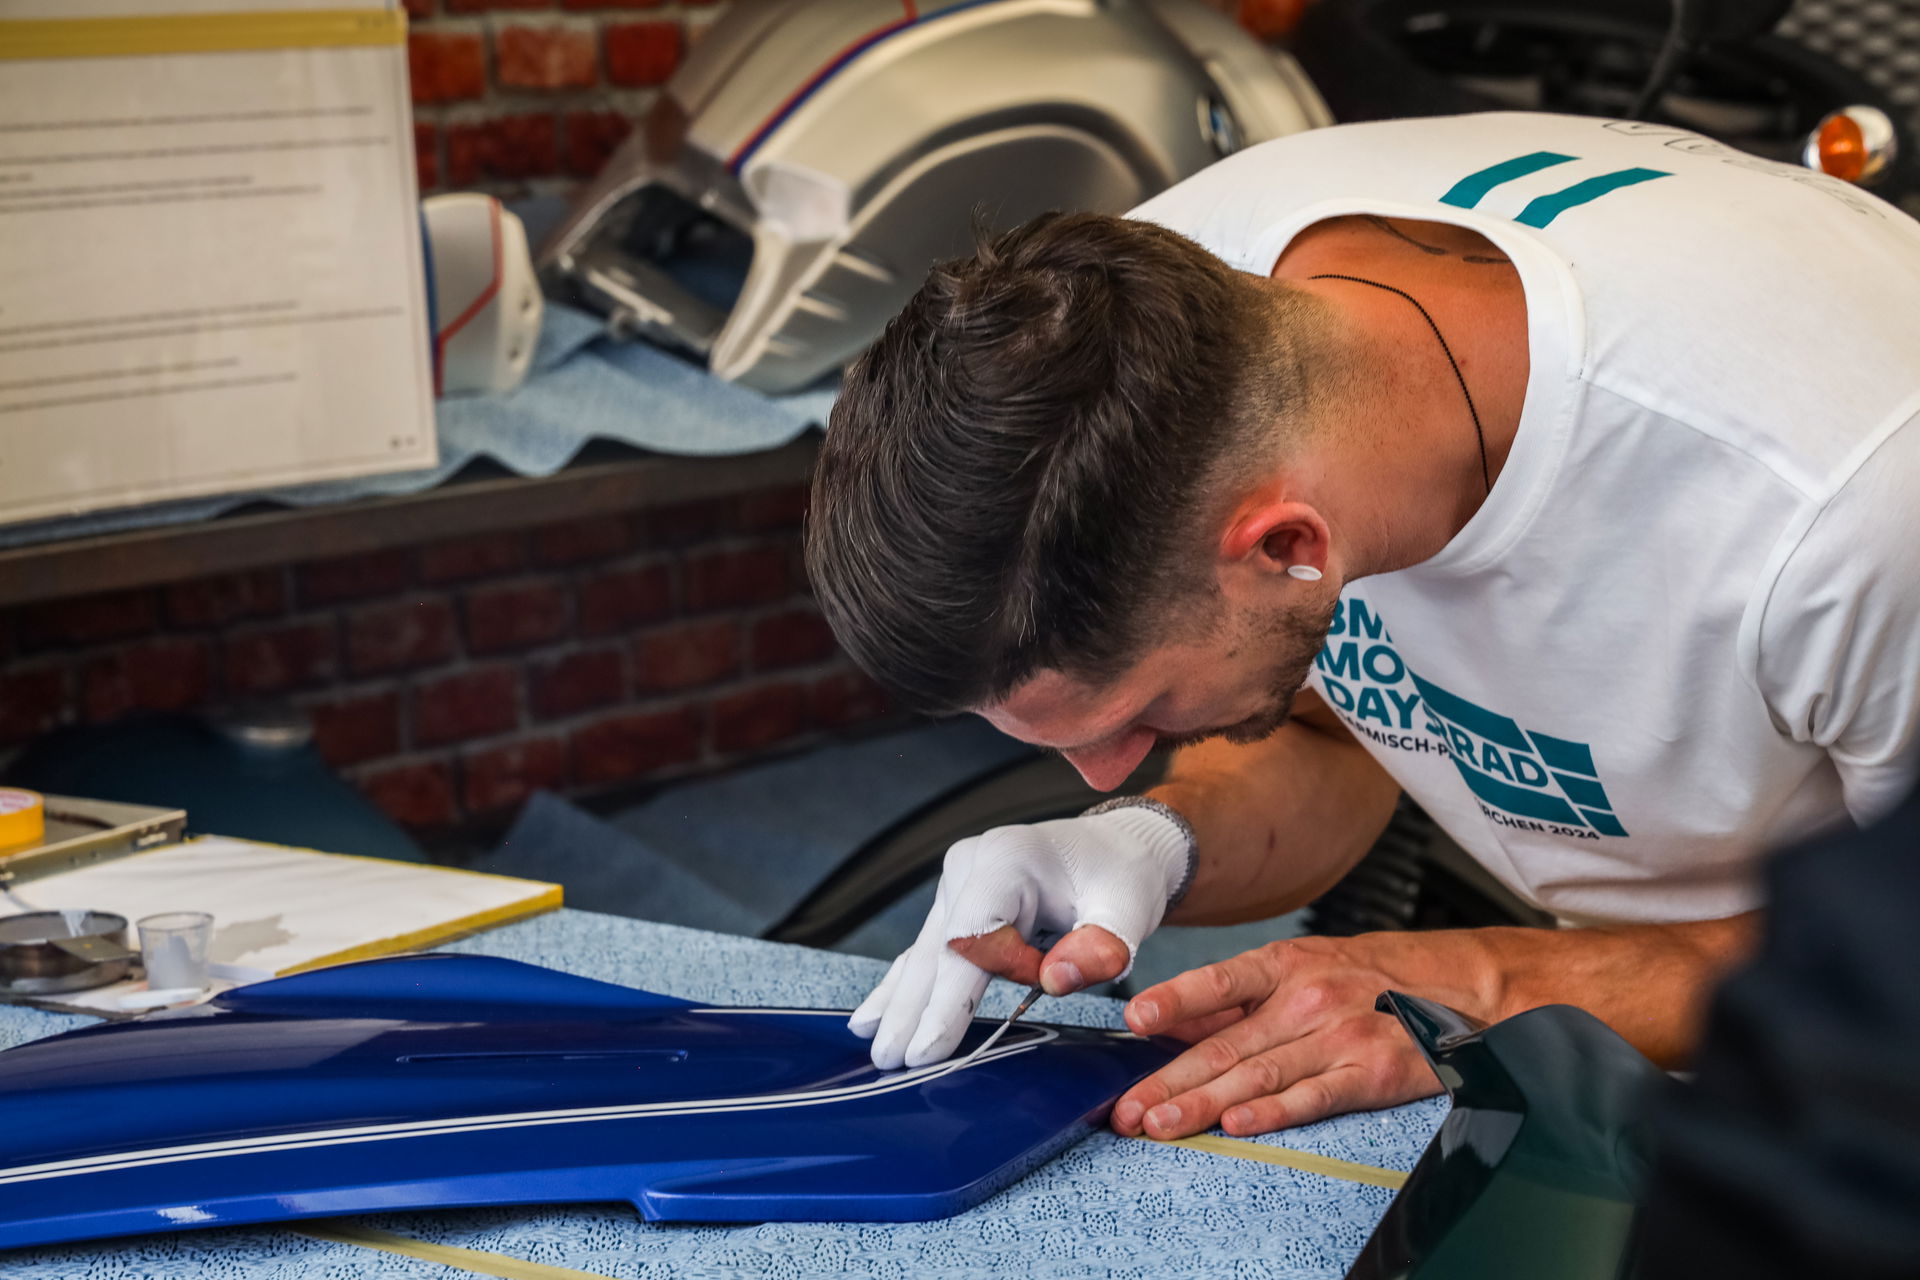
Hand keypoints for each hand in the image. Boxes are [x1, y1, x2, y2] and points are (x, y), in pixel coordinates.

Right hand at [849, 803, 1191, 1069]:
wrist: (1118, 848)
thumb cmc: (1123, 877)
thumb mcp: (1129, 908)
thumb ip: (1102, 945)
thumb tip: (1053, 982)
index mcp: (1008, 859)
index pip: (970, 938)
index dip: (948, 998)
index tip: (930, 1048)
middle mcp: (972, 865)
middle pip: (936, 948)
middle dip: (913, 1008)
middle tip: (892, 1062)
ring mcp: (959, 883)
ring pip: (925, 953)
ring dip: (901, 1002)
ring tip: (873, 1044)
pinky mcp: (958, 902)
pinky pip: (929, 950)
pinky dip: (906, 986)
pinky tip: (874, 1014)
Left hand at [1111, 933, 1466, 1138]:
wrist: (1464, 985)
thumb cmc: (1372, 977)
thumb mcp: (1304, 964)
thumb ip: (1238, 996)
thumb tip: (1170, 1022)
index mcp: (1285, 964)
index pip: (1219, 982)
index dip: (1174, 1001)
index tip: (1134, 1020)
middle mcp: (1308, 998)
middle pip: (1226, 1045)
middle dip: (1169, 1081)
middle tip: (1128, 1109)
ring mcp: (1339, 1037)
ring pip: (1258, 1075)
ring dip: (1203, 1105)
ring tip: (1161, 1125)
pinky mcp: (1372, 1074)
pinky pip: (1315, 1097)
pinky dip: (1275, 1113)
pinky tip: (1237, 1125)